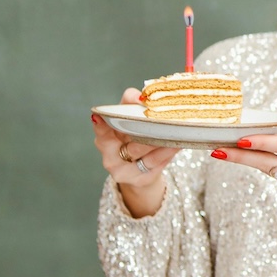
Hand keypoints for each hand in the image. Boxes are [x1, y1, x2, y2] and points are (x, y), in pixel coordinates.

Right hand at [91, 88, 179, 216]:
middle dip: (145, 133)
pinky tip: (176, 145)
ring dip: (161, 142)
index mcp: (105, 138)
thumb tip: (142, 96)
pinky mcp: (138, 179)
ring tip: (175, 133)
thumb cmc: (134, 139)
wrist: (139, 171)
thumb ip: (132, 104)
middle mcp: (110, 155)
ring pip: (144, 155)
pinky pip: (155, 164)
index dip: (101, 124)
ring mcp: (123, 170)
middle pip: (130, 145)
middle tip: (158, 121)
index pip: (101, 130)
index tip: (100, 116)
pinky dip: (167, 153)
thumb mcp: (130, 121)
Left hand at [216, 104, 276, 256]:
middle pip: (264, 162)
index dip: (260, 141)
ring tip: (222, 151)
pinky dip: (263, 163)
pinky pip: (276, 173)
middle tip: (215, 151)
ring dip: (245, 160)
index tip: (240, 138)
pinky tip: (250, 154)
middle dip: (239, 157)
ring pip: (267, 168)